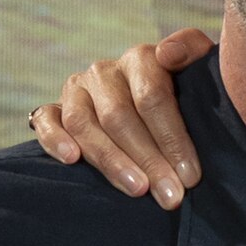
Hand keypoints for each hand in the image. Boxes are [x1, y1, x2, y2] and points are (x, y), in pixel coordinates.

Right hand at [28, 25, 213, 206]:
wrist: (158, 107)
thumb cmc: (187, 95)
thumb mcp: (200, 68)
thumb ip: (193, 49)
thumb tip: (168, 53)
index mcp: (140, 59)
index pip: (152, 96)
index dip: (172, 137)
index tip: (191, 176)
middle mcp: (104, 72)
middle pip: (119, 115)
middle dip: (149, 159)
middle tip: (171, 195)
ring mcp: (77, 90)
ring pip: (84, 124)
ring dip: (111, 160)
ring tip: (137, 190)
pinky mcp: (55, 109)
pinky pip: (46, 119)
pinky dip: (54, 138)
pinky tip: (71, 160)